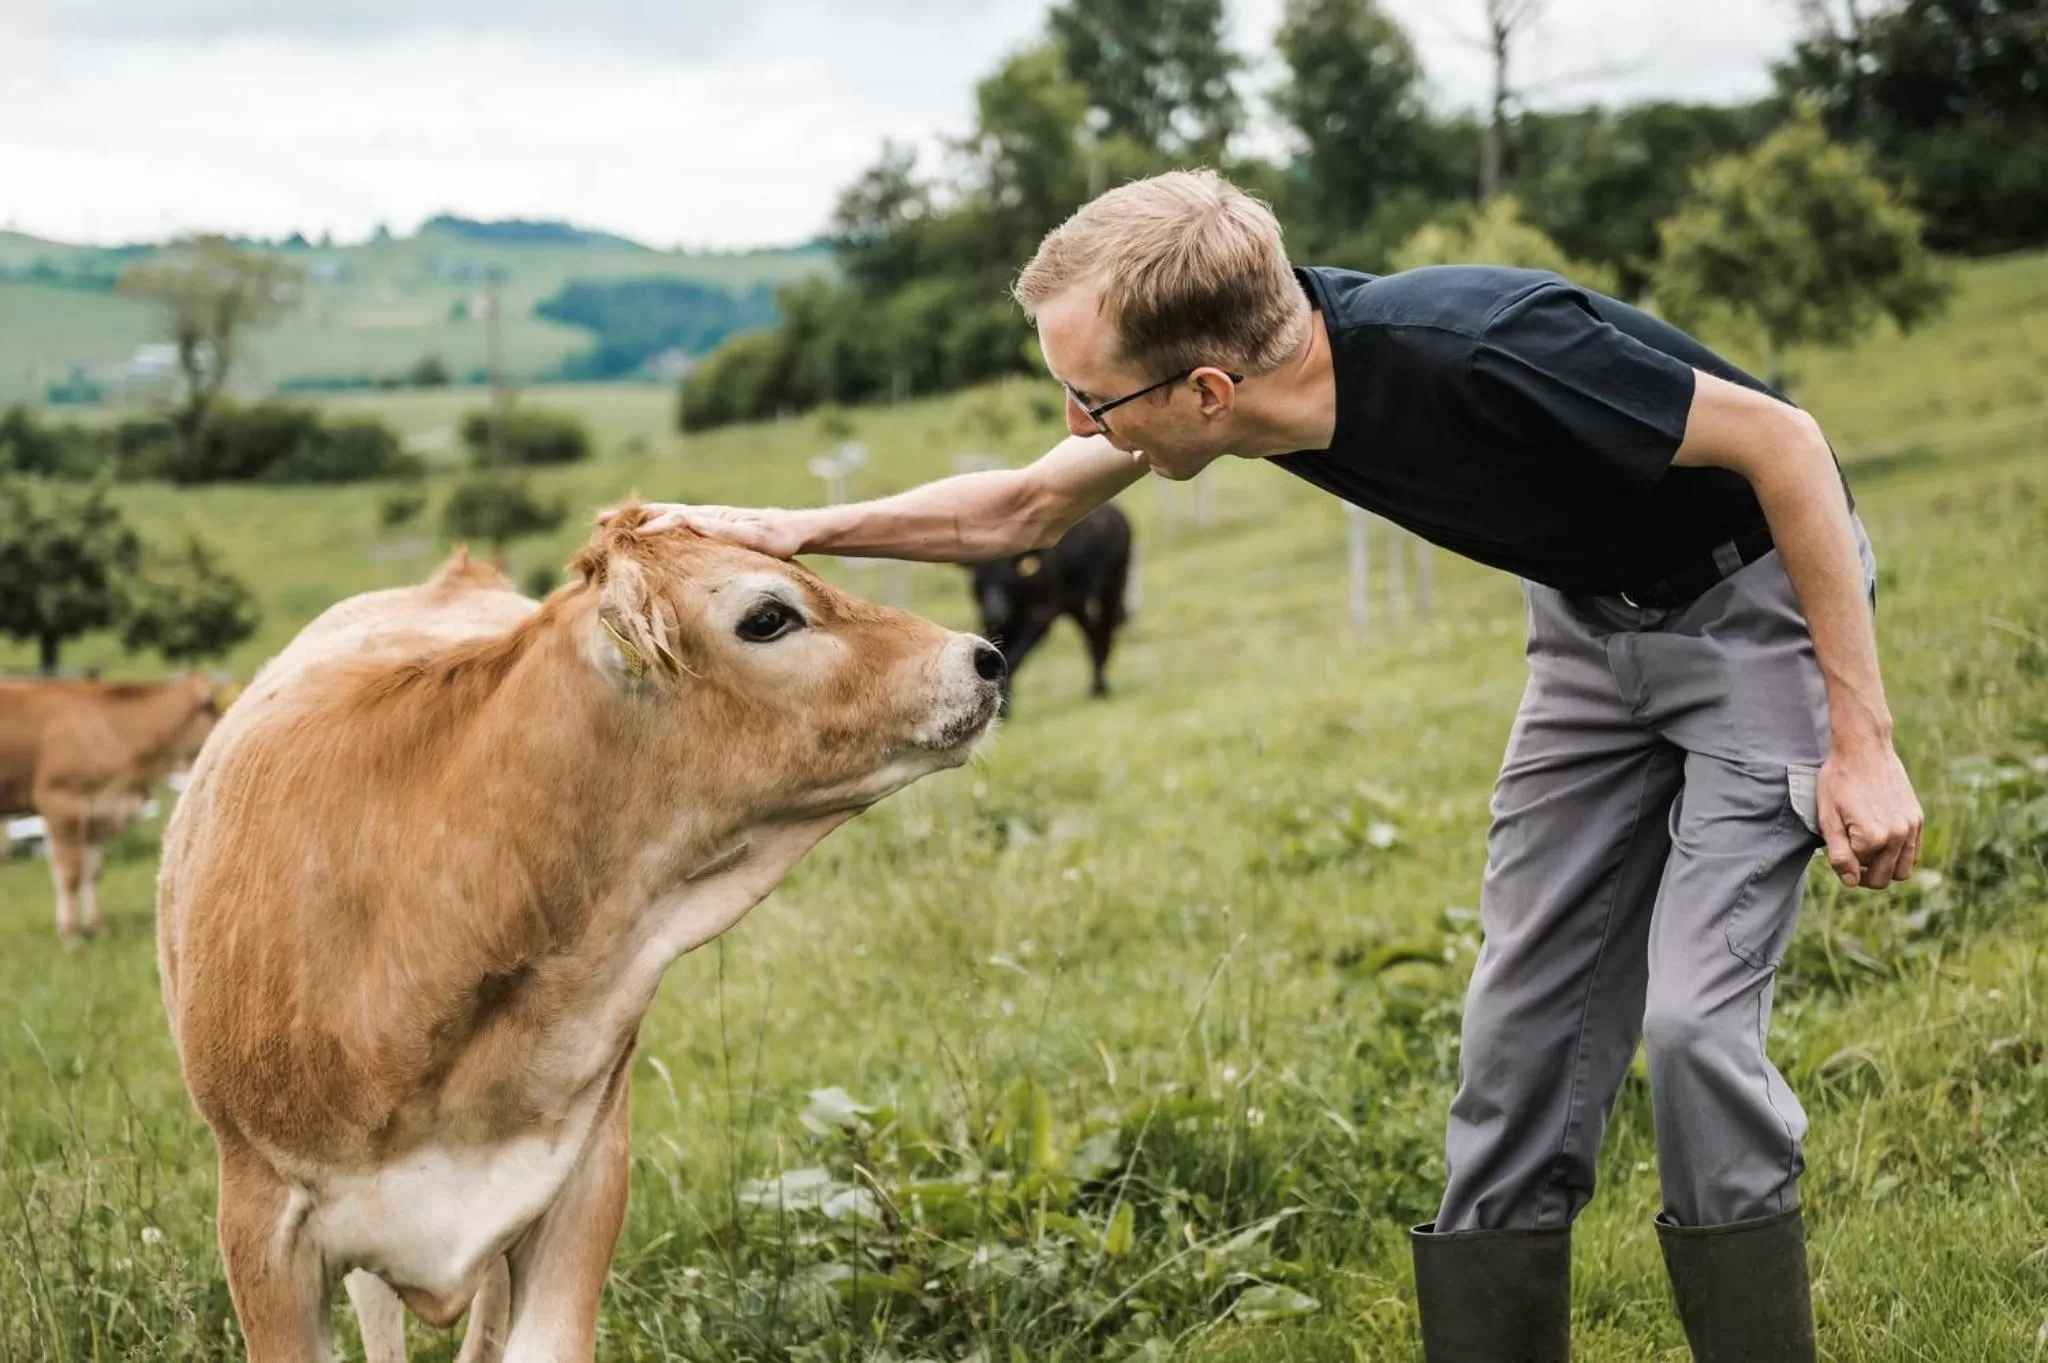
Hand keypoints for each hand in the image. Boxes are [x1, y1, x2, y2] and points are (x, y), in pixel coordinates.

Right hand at [606, 503, 807, 558]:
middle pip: (660, 512)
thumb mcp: (756, 537)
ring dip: (636, 521)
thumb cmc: (778, 538)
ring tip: (607, 522)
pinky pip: (672, 527)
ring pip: (663, 517)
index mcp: (712, 517)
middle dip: (631, 518)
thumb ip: (726, 531)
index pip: (676, 519)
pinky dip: (652, 526)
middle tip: (598, 520)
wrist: (792, 531)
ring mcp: (703, 522)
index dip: (653, 527)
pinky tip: (640, 533)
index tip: (632, 536)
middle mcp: (703, 516)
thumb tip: (692, 523)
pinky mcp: (706, 530)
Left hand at [1816, 739, 1922, 888]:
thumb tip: (1851, 882)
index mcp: (1873, 837)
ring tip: (1866, 852)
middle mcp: (1898, 835)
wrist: (1863, 749)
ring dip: (1884, 869)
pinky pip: (1913, 853)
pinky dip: (1899, 855)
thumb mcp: (1827, 818)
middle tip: (1850, 858)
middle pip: (1883, 879)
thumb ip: (1839, 854)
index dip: (1845, 867)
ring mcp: (1911, 827)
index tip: (1837, 852)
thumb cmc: (1839, 781)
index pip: (1859, 875)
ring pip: (1902, 871)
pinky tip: (1881, 841)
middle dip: (1865, 875)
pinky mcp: (1917, 818)